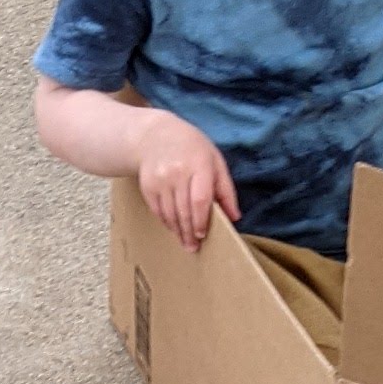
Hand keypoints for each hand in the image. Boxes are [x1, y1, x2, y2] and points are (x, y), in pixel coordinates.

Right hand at [137, 109, 237, 250]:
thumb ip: (226, 189)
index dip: (201, 220)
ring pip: (169, 213)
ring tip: (185, 242)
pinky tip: (174, 228)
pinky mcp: (147, 185)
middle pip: (184, 210)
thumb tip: (235, 217)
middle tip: (194, 248)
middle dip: (189, 232)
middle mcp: (177, 172)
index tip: (202, 234)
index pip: (200, 199)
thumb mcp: (215, 161)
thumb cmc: (192, 149)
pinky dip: (166, 222)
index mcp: (198, 165)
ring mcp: (160, 179)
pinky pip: (157, 210)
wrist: (156, 135)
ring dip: (178, 231)